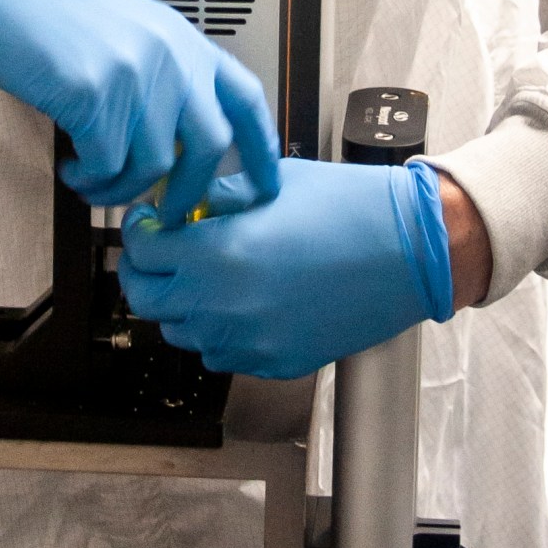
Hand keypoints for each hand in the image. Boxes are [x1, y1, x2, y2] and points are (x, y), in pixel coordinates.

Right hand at [0, 0, 279, 218]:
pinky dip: (88, 180)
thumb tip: (175, 144)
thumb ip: (162, 77)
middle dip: (187, 191)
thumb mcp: (127, 32)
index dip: (262, 149)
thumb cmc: (49, 11)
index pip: (246, 99)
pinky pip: (107, 166)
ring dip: (121, 188)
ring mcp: (136, 74)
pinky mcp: (96, 95)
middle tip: (161, 210)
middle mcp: (170, 55)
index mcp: (183, 39)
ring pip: (156, 165)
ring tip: (91, 180)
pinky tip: (70, 167)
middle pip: (211, 146)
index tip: (262, 187)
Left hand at [118, 156, 453, 379]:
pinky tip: (237, 303)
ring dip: (180, 303)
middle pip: (146, 300)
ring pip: (180, 333)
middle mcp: (223, 305)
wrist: (409, 251)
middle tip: (158, 252)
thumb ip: (217, 198)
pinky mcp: (275, 363)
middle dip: (145, 271)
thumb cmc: (348, 209)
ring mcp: (249, 341)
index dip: (138, 231)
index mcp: (217, 254)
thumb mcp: (270, 184)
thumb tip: (184, 205)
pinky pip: (221, 354)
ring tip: (201, 276)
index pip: (141, 251)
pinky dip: (216, 331)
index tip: (147, 222)